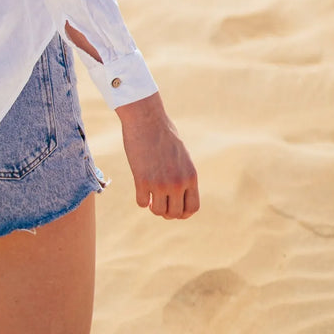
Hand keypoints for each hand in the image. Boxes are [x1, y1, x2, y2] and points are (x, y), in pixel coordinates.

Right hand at [115, 91, 198, 219]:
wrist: (147, 119)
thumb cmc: (163, 133)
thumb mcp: (181, 155)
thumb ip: (182, 174)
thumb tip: (177, 192)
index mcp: (191, 176)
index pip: (192, 208)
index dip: (183, 212)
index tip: (173, 206)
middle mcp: (178, 183)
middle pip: (175, 214)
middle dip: (166, 211)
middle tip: (158, 201)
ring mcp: (160, 184)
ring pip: (158, 211)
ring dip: (153, 206)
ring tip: (150, 194)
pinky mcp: (142, 181)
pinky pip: (142, 203)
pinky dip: (141, 198)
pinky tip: (140, 187)